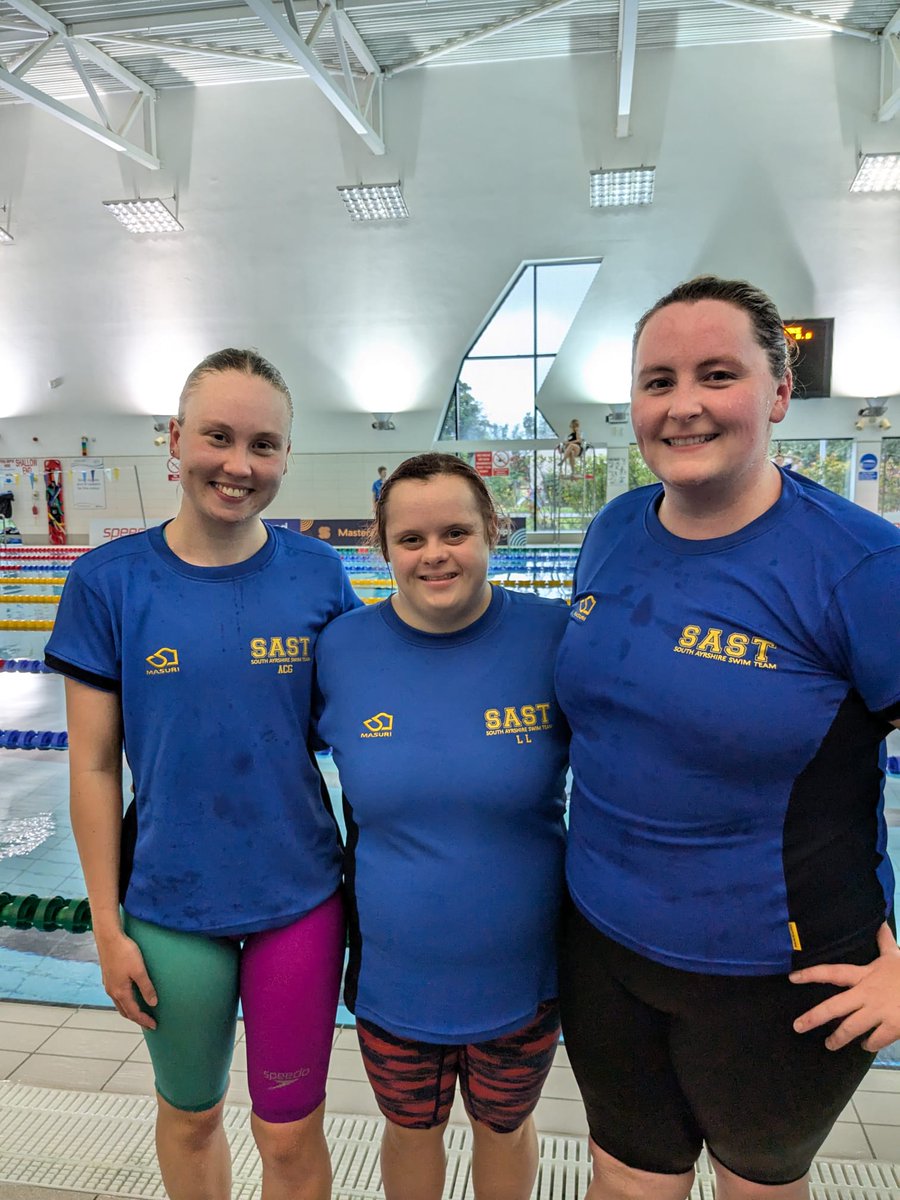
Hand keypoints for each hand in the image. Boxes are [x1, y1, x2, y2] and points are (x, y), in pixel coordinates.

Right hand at [96, 932, 157, 1029]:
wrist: (109, 938)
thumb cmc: (125, 952)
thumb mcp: (140, 970)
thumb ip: (146, 987)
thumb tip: (153, 1003)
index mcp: (120, 992)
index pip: (134, 1012)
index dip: (144, 1020)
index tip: (154, 1025)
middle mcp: (112, 991)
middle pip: (125, 1011)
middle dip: (137, 1018)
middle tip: (148, 1023)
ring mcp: (108, 984)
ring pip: (119, 1004)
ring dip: (130, 1011)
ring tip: (140, 1013)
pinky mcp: (108, 977)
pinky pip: (117, 996)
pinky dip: (125, 1002)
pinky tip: (131, 997)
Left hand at [790, 923, 899, 1051]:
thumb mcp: (895, 956)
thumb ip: (884, 942)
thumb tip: (879, 923)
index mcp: (865, 975)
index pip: (832, 972)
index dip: (811, 974)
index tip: (792, 978)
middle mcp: (867, 994)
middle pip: (834, 1007)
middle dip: (814, 1017)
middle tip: (798, 1026)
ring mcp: (879, 1012)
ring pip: (851, 1028)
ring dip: (839, 1038)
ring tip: (830, 1045)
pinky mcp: (894, 1027)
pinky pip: (875, 1039)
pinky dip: (869, 1043)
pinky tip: (865, 1045)